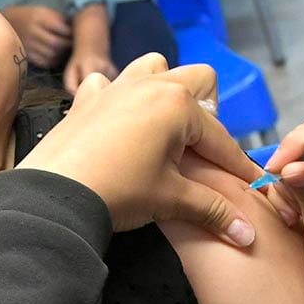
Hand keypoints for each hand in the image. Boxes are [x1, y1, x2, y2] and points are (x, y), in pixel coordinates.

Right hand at [2, 5, 71, 68]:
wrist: (7, 21)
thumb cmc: (30, 15)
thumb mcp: (43, 11)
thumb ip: (58, 19)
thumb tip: (75, 29)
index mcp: (39, 17)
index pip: (61, 28)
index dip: (70, 33)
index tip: (74, 33)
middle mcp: (33, 31)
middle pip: (57, 43)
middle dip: (67, 45)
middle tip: (72, 44)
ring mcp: (28, 44)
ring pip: (51, 54)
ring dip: (61, 54)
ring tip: (64, 50)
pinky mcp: (26, 54)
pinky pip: (43, 62)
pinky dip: (52, 60)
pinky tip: (54, 56)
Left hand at [17, 54, 261, 244]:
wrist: (53, 196)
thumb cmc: (116, 192)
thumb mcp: (170, 200)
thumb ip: (213, 211)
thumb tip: (247, 235)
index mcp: (177, 105)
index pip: (219, 136)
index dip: (236, 164)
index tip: (249, 183)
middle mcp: (148, 86)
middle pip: (198, 80)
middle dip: (207, 111)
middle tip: (198, 150)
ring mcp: (114, 88)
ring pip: (153, 67)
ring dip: (165, 88)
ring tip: (163, 126)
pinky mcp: (85, 100)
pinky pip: (106, 83)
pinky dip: (115, 96)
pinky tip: (116, 122)